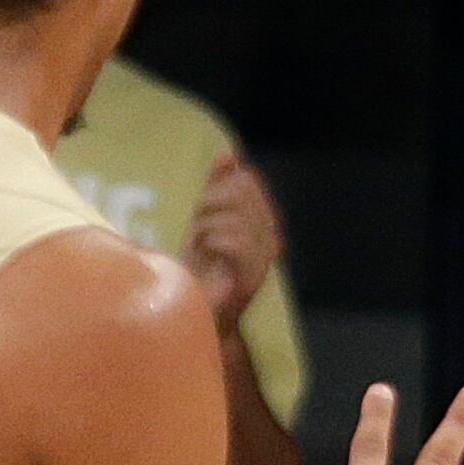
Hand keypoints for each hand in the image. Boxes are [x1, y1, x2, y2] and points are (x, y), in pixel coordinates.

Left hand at [182, 151, 285, 334]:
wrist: (194, 310)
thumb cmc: (198, 265)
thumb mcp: (206, 218)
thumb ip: (219, 186)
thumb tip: (231, 153)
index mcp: (260, 220)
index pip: (247, 183)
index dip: (220, 189)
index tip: (203, 213)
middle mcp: (269, 238)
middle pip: (244, 193)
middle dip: (212, 206)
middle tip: (199, 232)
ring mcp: (263, 258)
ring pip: (237, 215)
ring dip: (208, 226)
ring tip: (201, 247)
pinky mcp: (253, 276)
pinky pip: (234, 241)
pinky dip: (213, 243)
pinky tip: (207, 256)